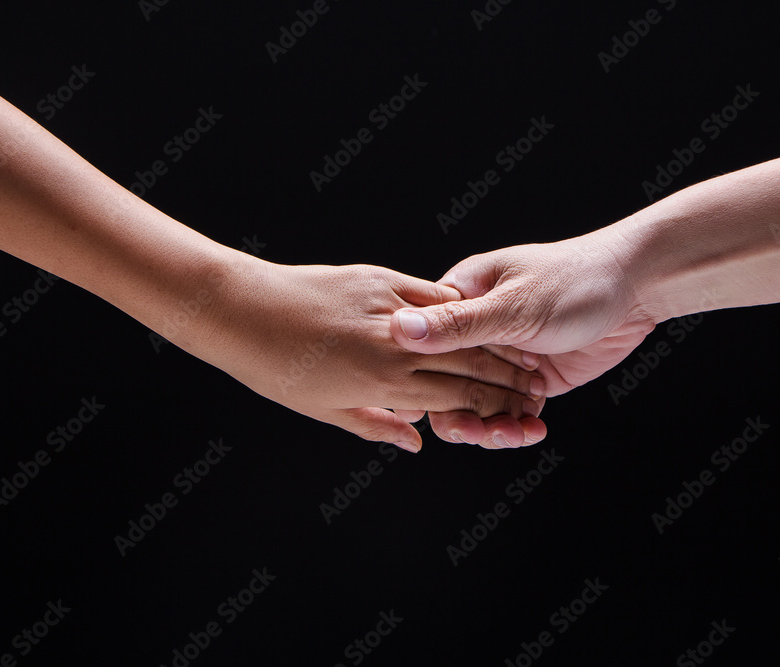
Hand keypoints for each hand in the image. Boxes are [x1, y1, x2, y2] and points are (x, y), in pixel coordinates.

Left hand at [170, 250, 544, 452]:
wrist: (242, 310)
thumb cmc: (275, 368)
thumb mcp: (326, 410)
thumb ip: (378, 425)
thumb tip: (417, 441)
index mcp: (382, 386)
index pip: (458, 399)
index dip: (495, 407)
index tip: (520, 411)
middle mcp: (394, 350)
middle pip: (470, 365)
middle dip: (509, 378)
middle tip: (537, 383)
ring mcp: (389, 311)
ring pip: (459, 328)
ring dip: (493, 340)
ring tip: (518, 348)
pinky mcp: (380, 278)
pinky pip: (430, 293)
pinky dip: (455, 306)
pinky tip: (473, 313)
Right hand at [390, 232, 655, 446]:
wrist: (637, 288)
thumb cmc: (574, 278)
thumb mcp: (512, 304)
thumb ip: (458, 324)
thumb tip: (398, 330)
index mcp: (460, 300)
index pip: (420, 348)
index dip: (419, 381)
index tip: (423, 411)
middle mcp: (477, 331)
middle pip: (446, 385)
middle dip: (457, 415)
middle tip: (476, 431)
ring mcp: (505, 359)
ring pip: (478, 405)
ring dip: (490, 426)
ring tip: (512, 433)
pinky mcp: (532, 380)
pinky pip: (511, 413)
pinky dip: (518, 428)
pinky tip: (533, 430)